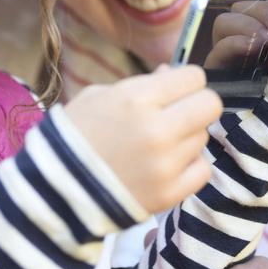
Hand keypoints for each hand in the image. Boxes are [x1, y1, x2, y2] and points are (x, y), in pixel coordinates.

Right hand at [64, 65, 222, 212]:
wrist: (57, 189)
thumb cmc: (76, 134)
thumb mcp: (100, 95)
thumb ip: (142, 84)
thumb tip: (173, 75)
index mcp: (136, 98)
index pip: (194, 77)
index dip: (185, 80)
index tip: (175, 88)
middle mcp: (157, 129)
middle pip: (210, 105)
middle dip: (196, 103)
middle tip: (179, 112)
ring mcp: (166, 164)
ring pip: (203, 137)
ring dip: (186, 136)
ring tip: (158, 143)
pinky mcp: (171, 193)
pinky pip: (202, 169)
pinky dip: (189, 164)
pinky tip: (167, 164)